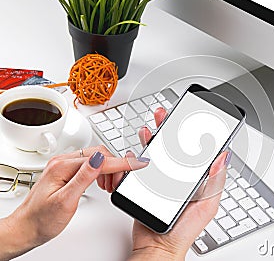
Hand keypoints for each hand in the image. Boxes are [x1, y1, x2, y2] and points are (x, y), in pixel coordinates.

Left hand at [0, 146, 145, 260]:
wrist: (26, 228)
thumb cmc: (41, 219)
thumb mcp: (65, 201)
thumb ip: (83, 178)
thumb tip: (99, 159)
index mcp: (63, 167)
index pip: (100, 160)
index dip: (122, 162)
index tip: (138, 163)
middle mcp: (62, 162)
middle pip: (100, 154)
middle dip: (116, 166)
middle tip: (120, 184)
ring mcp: (64, 166)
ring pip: (96, 158)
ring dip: (108, 169)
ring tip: (110, 186)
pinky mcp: (66, 172)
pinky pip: (89, 164)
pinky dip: (100, 171)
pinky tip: (101, 182)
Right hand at [127, 108, 229, 260]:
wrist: (158, 245)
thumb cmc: (185, 230)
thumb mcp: (207, 204)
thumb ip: (215, 181)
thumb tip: (224, 157)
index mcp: (195, 178)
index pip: (195, 149)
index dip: (192, 132)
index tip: (190, 119)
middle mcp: (178, 176)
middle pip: (174, 146)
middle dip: (169, 127)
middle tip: (166, 115)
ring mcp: (161, 179)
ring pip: (157, 151)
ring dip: (153, 136)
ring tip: (151, 125)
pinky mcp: (146, 184)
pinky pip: (140, 165)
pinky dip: (138, 154)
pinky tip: (137, 147)